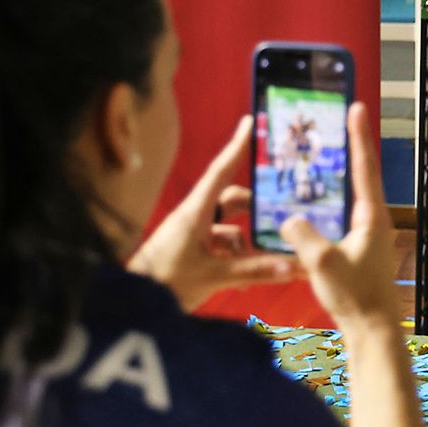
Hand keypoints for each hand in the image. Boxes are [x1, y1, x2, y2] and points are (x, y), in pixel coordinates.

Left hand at [129, 116, 298, 310]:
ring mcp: (193, 235)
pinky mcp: (191, 253)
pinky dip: (237, 260)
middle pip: (232, 201)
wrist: (133, 305)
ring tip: (267, 264)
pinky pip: (222, 248)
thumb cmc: (165, 281)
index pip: (221, 170)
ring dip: (248, 244)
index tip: (250, 121)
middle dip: (257, 210)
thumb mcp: (214, 275)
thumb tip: (293, 267)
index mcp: (196, 211)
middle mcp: (195, 217)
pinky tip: (247, 281)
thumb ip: (254, 270)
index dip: (237, 145)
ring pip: (231, 228)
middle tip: (282, 217)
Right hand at [279, 103, 397, 332]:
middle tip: (329, 127)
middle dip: (343, 153)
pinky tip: (304, 210)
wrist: (372, 330)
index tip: (356, 107)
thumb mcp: (322, 263)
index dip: (358, 136)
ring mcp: (366, 237)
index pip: (364, 167)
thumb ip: (302, 235)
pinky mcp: (356, 251)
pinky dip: (324, 210)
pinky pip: (338, 221)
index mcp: (371, 217)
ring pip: (346, 200)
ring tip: (310, 164)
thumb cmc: (354, 297)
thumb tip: (287, 218)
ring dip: (331, 182)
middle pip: (357, 178)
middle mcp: (373, 222)